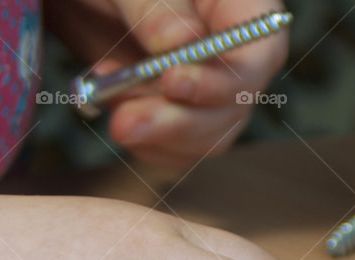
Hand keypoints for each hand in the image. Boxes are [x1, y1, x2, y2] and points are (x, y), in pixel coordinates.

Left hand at [46, 0, 288, 167]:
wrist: (94, 2)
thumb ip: (157, 8)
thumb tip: (180, 42)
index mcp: (245, 9)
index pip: (260, 56)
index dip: (222, 81)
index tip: (171, 84)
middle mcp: (240, 57)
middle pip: (233, 108)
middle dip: (178, 123)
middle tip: (124, 122)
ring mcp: (215, 93)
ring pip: (207, 138)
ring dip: (154, 133)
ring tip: (105, 92)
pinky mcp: (187, 118)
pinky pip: (179, 150)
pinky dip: (142, 140)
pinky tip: (111, 104)